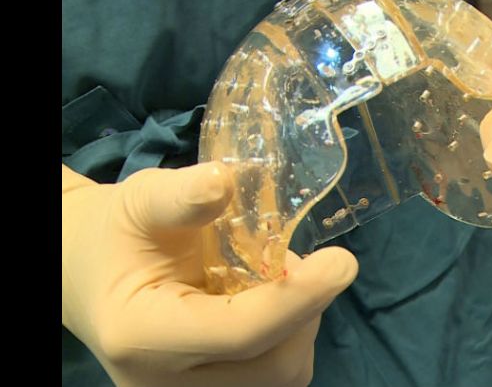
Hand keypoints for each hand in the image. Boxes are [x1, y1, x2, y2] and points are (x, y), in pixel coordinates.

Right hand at [62, 163, 357, 386]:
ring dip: (298, 322)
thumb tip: (224, 183)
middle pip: (272, 365)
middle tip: (292, 260)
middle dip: (303, 309)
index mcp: (142, 334)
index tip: (344, 262)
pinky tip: (265, 301)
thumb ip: (180, 195)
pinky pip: (269, 373)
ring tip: (273, 277)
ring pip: (280, 373)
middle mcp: (163, 382)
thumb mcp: (140, 200)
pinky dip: (286, 335)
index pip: (238, 333)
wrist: (90, 274)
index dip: (298, 299)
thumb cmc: (117, 233)